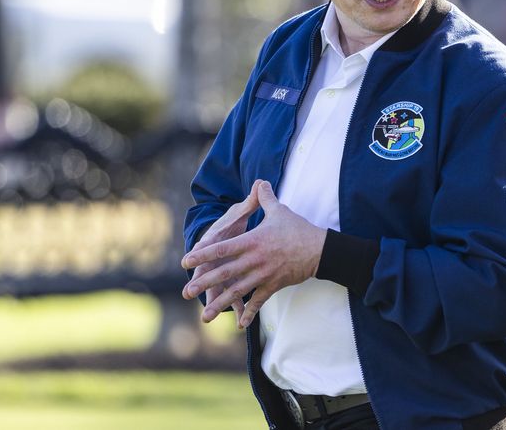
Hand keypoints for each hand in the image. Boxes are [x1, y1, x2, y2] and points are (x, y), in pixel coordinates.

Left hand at [182, 181, 326, 327]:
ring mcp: (263, 275)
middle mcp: (254, 260)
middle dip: (204, 283)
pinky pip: (258, 301)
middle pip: (225, 273)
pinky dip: (249, 312)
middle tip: (187, 292)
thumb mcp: (280, 211)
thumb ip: (265, 198)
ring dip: (220, 304)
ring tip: (204, 317)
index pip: (222, 249)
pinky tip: (239, 324)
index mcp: (252, 241)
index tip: (185, 261)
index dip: (203, 255)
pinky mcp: (273, 286)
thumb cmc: (298, 229)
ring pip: (238, 292)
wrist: (320, 249)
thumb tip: (260, 182)